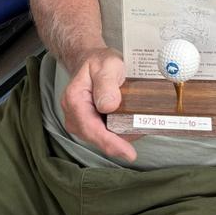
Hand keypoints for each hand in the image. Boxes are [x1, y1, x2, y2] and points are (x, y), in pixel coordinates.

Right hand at [60, 47, 136, 161]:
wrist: (92, 60)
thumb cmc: (99, 62)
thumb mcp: (107, 65)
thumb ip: (106, 84)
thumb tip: (108, 106)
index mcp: (74, 100)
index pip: (91, 129)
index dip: (111, 143)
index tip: (128, 153)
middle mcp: (73, 114)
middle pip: (96, 138)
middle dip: (118, 143)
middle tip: (142, 135)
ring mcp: (80, 121)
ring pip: (101, 138)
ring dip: (120, 138)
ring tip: (139, 129)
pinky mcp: (88, 123)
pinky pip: (103, 133)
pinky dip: (118, 133)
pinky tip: (131, 127)